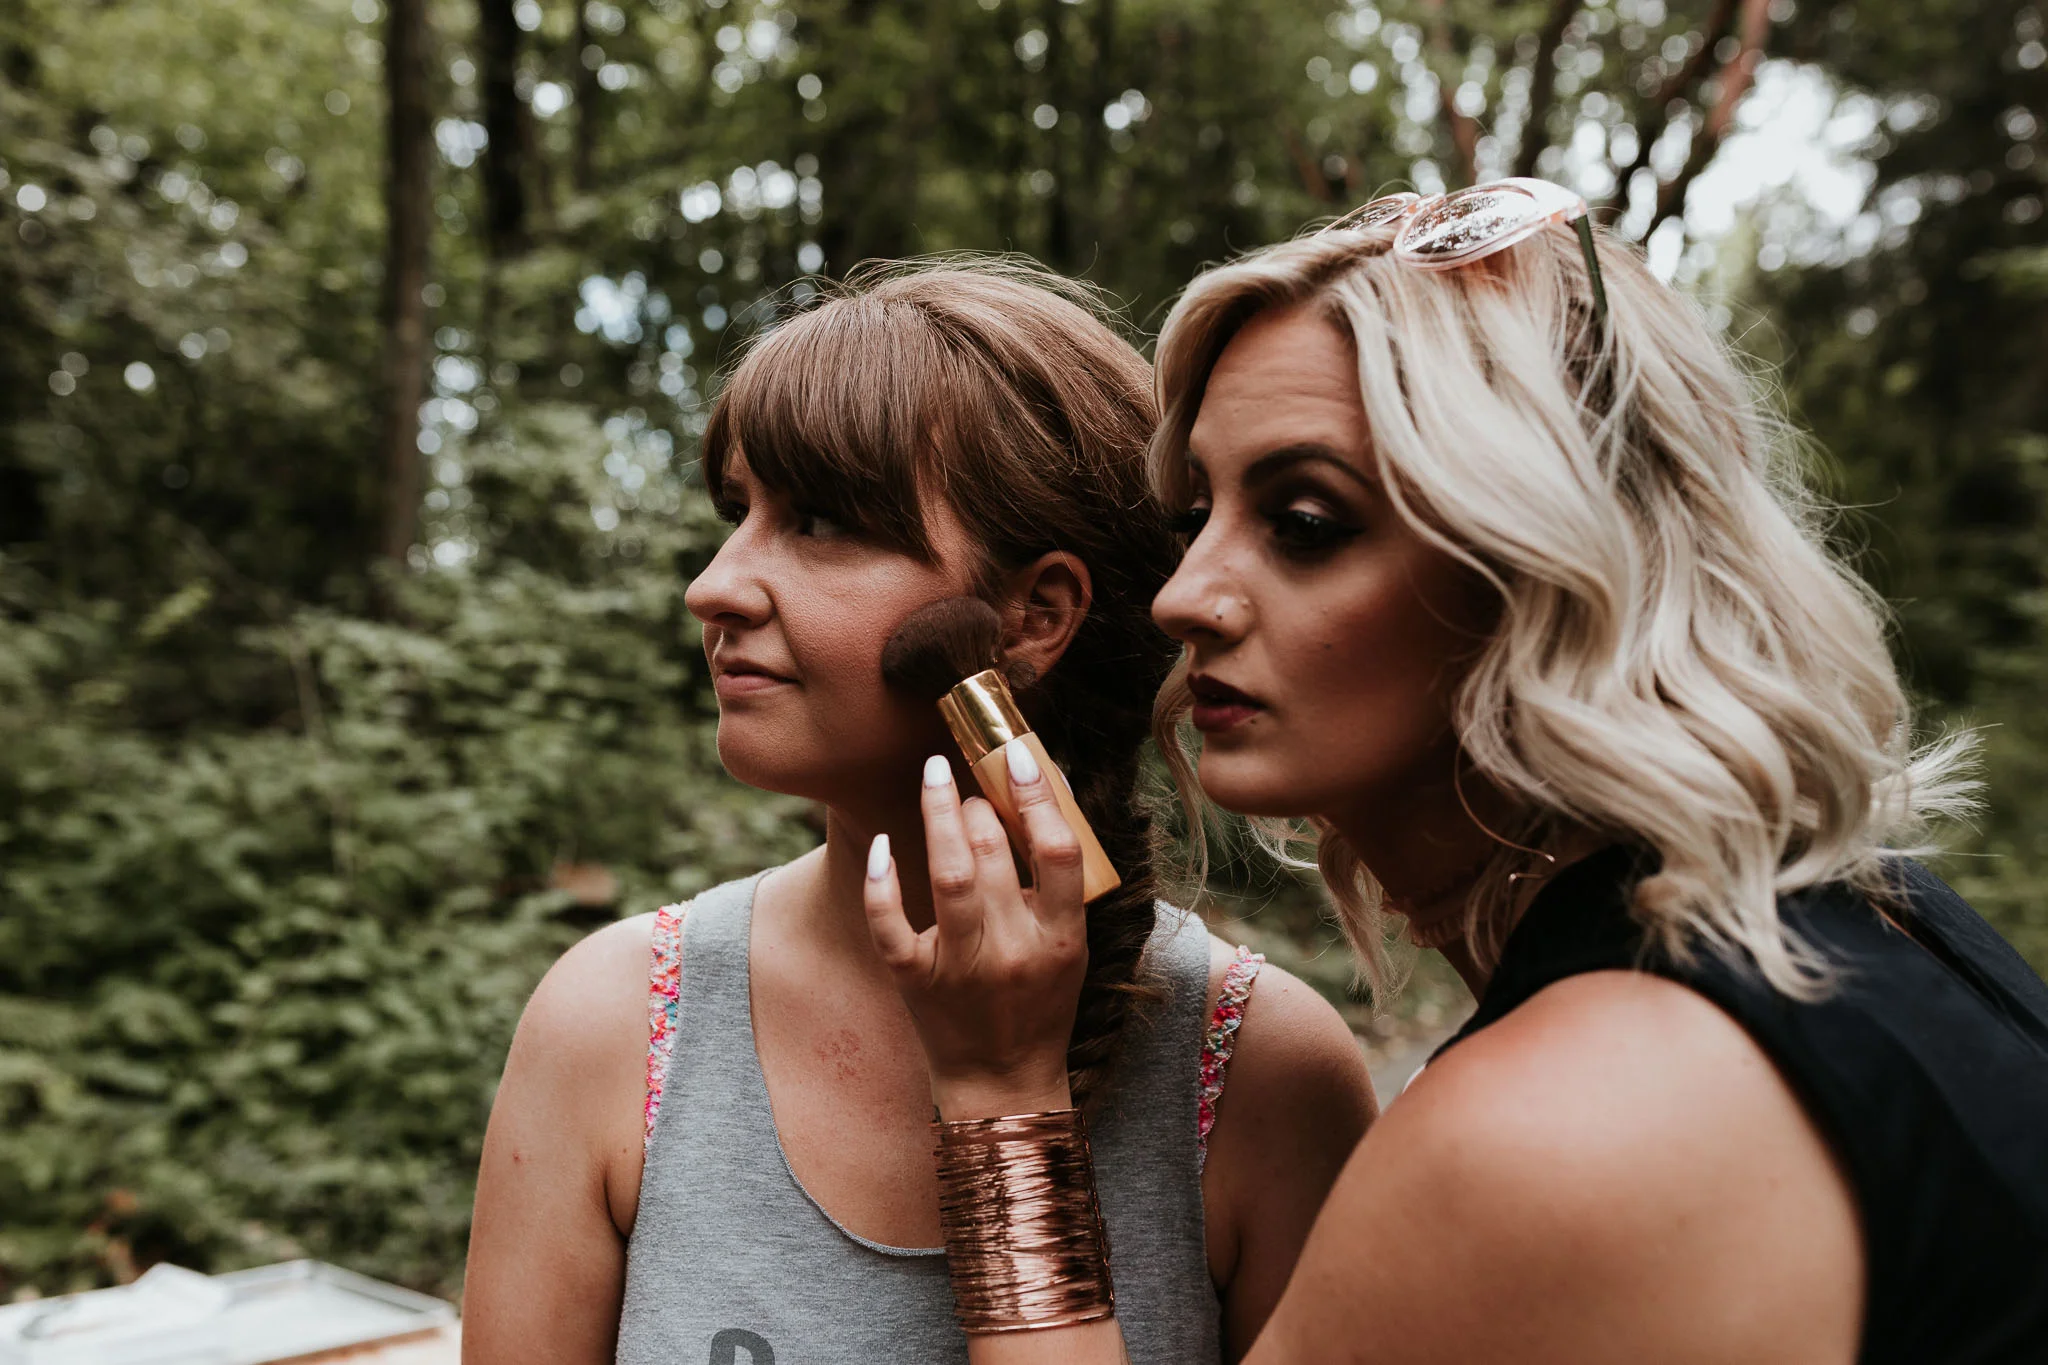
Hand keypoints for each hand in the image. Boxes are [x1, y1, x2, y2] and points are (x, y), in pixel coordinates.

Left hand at [863, 740, 1089, 1119]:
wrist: (1001, 1081)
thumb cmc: (1040, 1005)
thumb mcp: (1069, 949)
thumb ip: (1056, 888)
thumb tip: (1037, 803)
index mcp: (1061, 940)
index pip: (1058, 853)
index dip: (1039, 796)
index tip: (1018, 754)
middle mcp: (1013, 952)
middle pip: (994, 855)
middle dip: (978, 803)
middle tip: (971, 784)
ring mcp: (961, 968)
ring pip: (947, 877)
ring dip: (939, 816)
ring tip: (935, 776)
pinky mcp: (915, 980)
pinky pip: (890, 923)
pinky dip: (882, 880)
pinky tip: (884, 844)